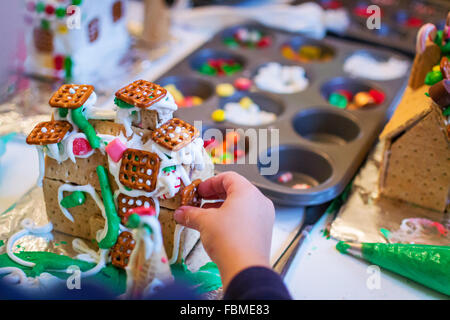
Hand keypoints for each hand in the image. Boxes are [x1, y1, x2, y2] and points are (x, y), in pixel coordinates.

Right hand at [174, 171, 274, 288]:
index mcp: (248, 192)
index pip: (228, 177)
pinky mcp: (262, 232)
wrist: (245, 268)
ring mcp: (263, 217)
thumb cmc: (231, 241)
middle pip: (235, 190)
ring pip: (241, 205)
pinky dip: (231, 219)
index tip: (199, 191)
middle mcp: (259, 202)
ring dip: (221, 208)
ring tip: (205, 216)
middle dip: (214, 196)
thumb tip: (182, 213)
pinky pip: (246, 218)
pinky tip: (217, 228)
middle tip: (200, 201)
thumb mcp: (205, 222)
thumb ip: (191, 214)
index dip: (210, 182)